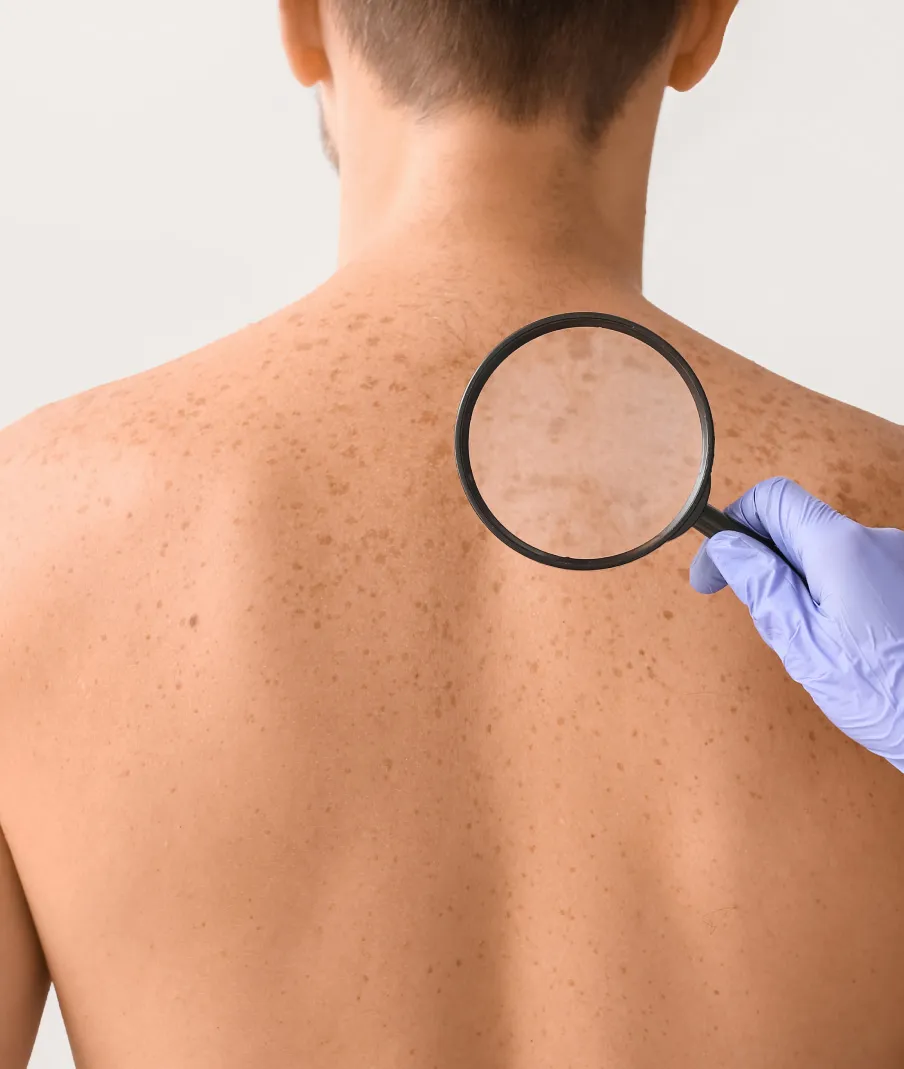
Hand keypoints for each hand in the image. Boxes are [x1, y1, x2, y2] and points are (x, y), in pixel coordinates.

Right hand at [689, 477, 903, 771]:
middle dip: (765, 563)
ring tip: (813, 644)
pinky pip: (856, 571)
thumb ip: (761, 585)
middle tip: (758, 618)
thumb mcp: (802, 645)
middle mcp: (876, 539)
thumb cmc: (886, 697)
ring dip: (801, 584)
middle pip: (798, 527)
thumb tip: (725, 545)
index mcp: (841, 548)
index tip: (715, 570)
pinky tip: (847, 643)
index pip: (772, 498)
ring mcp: (899, 557)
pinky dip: (835, 595)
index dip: (733, 524)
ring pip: (827, 553)